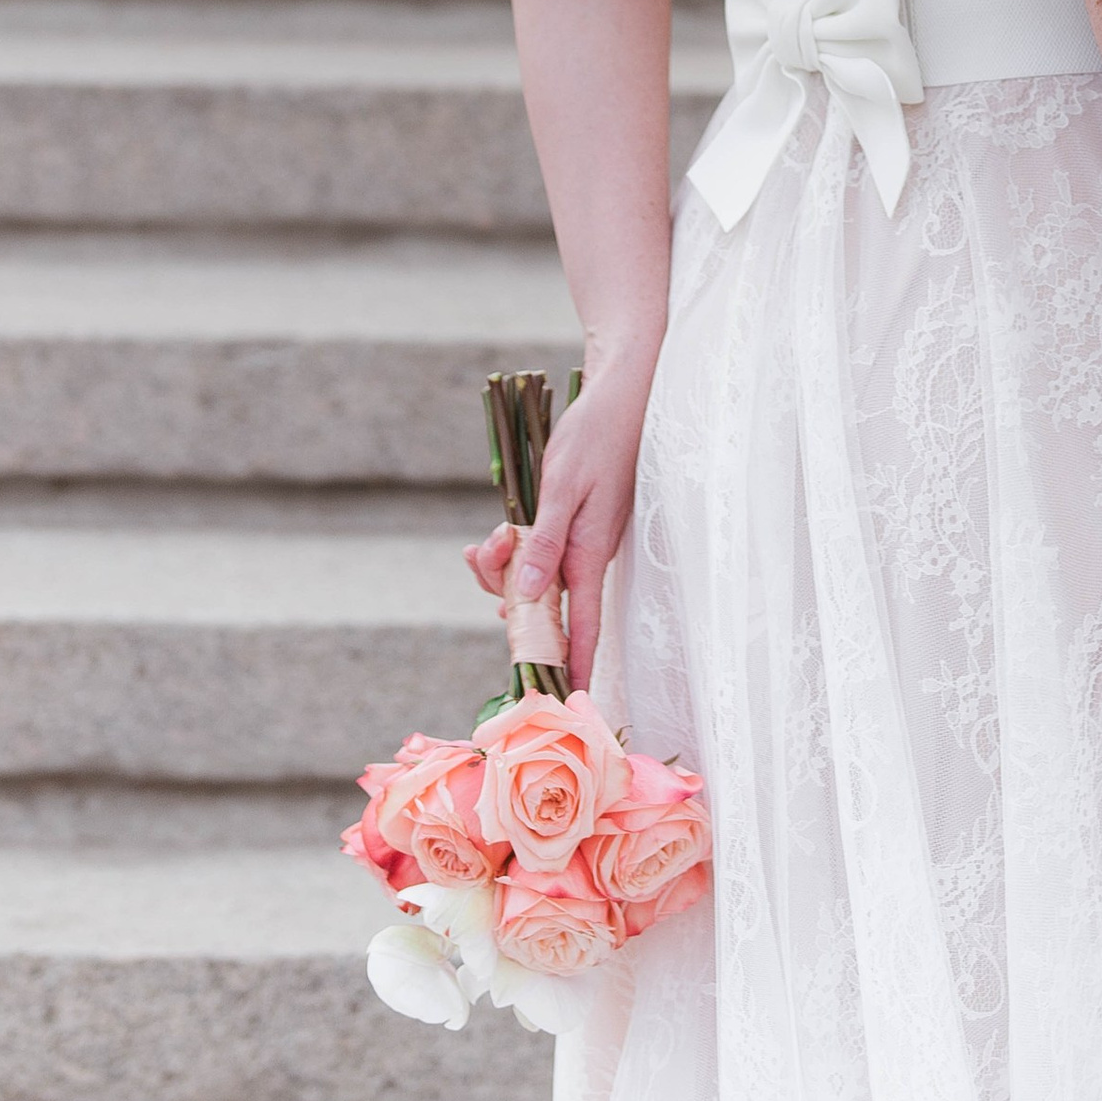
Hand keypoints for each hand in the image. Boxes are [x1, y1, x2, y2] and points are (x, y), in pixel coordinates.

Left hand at [462, 363, 651, 693]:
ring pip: (534, 580)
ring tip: (490, 536)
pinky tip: (496, 536)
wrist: (621, 394)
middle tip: (480, 553)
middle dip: (505, 597)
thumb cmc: (596, 434)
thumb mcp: (563, 485)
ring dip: (503, 568)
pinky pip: (537, 556)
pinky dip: (512, 552)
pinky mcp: (573, 525)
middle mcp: (586, 556)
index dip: (574, 668)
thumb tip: (529, 596)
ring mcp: (580, 541)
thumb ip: (545, 541)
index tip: (569, 706)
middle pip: (543, 606)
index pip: (582, 628)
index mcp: (589, 554)